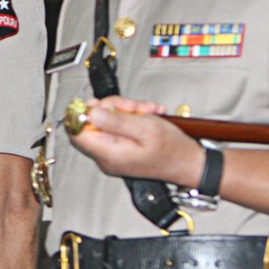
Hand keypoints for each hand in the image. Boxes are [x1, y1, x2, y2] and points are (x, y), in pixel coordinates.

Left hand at [69, 96, 204, 185]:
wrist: (191, 163)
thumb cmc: (173, 150)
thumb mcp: (146, 128)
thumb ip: (115, 120)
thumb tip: (90, 113)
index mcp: (108, 153)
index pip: (77, 131)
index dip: (84, 113)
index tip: (99, 104)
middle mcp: (106, 155)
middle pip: (94, 121)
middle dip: (114, 107)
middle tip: (134, 106)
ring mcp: (113, 151)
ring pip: (108, 119)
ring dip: (128, 109)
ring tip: (148, 111)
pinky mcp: (121, 147)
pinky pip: (118, 126)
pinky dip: (133, 117)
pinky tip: (149, 115)